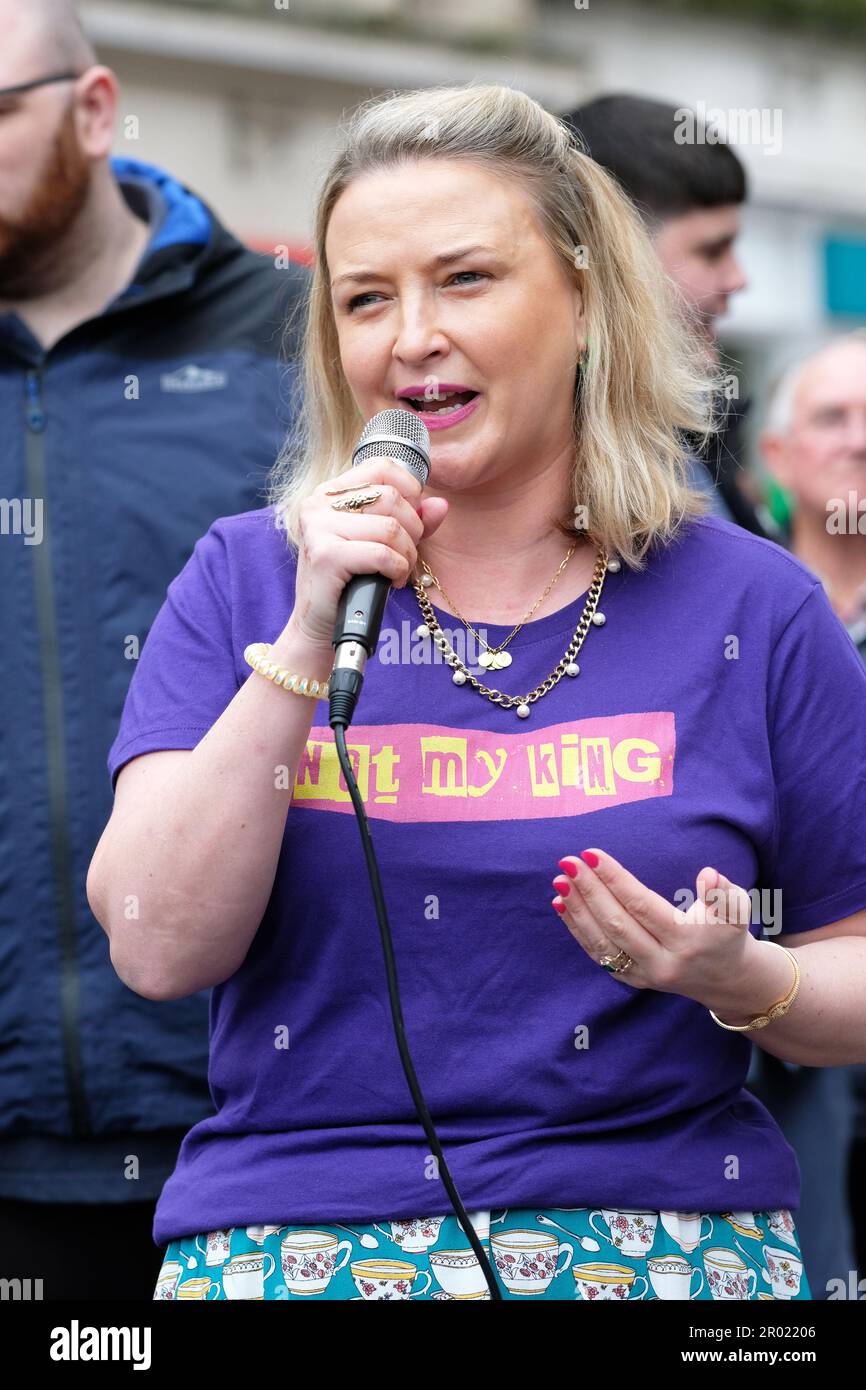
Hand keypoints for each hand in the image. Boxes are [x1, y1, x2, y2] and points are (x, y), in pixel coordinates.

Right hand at [288, 457, 448, 652]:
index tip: (411, 520)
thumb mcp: (382, 544)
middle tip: (405, 556)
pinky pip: (382, 553)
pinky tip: (390, 582)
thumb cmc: (351, 581)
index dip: (410, 490)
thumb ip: (412, 521)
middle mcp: (319, 502)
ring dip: (406, 556)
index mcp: (331, 492)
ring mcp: (318, 527)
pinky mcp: (325, 554)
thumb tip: (441, 505)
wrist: (320, 625)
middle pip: (392, 498)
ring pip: (390, 527)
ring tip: (398, 572)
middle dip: (412, 531)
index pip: (382, 467)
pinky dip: (397, 570)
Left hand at [550, 849, 755, 1002]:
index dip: (615, 879)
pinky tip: (562, 904)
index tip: (592, 854)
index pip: (643, 906)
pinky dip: (577, 929)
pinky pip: (598, 954)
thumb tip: (708, 875)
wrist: (725, 979)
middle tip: (569, 861)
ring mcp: (643, 975)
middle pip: (617, 924)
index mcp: (686, 941)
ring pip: (602, 942)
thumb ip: (724, 891)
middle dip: (589, 891)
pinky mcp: (631, 980)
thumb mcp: (737, 909)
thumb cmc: (727, 932)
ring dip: (577, 910)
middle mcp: (662, 962)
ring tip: (560, 880)